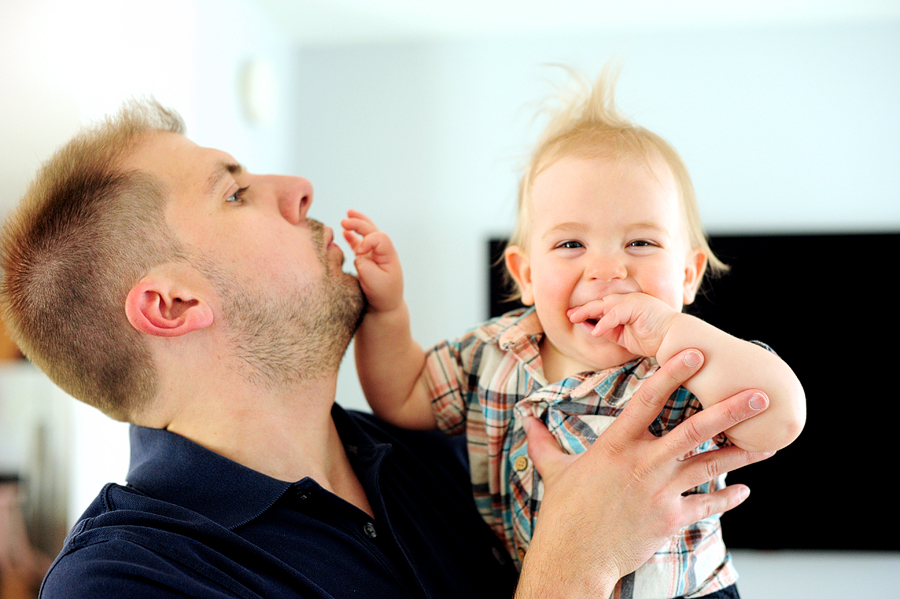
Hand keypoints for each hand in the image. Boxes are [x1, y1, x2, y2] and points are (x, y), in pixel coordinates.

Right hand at [341, 210, 402, 312]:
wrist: (385, 306)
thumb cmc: (382, 295)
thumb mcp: (373, 281)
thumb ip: (364, 265)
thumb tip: (357, 255)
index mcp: (389, 255)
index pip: (379, 237)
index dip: (367, 240)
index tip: (358, 254)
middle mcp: (383, 252)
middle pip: (372, 230)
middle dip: (359, 223)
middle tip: (345, 220)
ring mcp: (375, 255)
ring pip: (367, 234)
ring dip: (357, 224)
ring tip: (348, 215)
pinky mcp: (368, 260)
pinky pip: (359, 244)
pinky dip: (352, 237)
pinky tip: (345, 232)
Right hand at [515, 349, 772, 597]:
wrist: (573, 558)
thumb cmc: (563, 513)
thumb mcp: (553, 471)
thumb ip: (544, 441)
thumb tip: (525, 420)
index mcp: (615, 445)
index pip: (647, 400)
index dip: (672, 374)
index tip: (695, 354)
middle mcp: (642, 464)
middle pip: (693, 431)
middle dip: (729, 411)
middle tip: (758, 396)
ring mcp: (659, 492)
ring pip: (709, 466)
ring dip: (741, 452)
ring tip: (769, 442)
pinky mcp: (670, 519)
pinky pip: (706, 506)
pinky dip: (727, 498)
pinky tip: (745, 489)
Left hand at [568, 292, 678, 357]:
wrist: (677, 341)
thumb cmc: (656, 340)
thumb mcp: (627, 337)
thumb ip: (612, 331)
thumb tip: (593, 330)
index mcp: (628, 306)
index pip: (603, 307)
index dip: (587, 311)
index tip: (573, 317)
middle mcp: (630, 300)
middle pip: (601, 302)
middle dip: (583, 308)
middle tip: (568, 315)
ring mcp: (634, 301)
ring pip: (606, 304)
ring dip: (588, 311)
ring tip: (574, 319)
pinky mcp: (638, 306)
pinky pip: (616, 313)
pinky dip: (604, 322)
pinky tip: (596, 331)